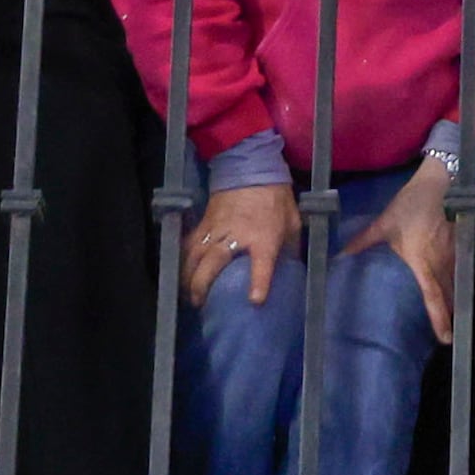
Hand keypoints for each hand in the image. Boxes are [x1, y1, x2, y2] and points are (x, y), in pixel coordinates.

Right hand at [184, 178, 294, 308]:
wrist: (251, 169)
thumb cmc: (275, 199)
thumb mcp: (292, 223)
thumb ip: (290, 249)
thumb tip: (291, 272)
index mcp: (264, 237)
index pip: (262, 263)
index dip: (259, 283)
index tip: (255, 301)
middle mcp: (236, 235)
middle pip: (213, 263)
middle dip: (203, 286)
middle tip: (201, 305)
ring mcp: (216, 229)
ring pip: (195, 257)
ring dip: (189, 279)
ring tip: (189, 296)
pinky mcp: (203, 224)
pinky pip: (188, 245)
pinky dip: (183, 262)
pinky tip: (182, 274)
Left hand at [359, 156, 463, 343]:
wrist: (441, 184)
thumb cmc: (412, 206)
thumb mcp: (384, 223)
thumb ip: (362, 241)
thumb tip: (340, 255)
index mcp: (423, 262)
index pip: (433, 297)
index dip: (439, 319)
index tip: (445, 338)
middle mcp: (441, 263)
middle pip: (448, 296)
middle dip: (448, 316)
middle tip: (445, 336)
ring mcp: (452, 255)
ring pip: (453, 284)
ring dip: (451, 300)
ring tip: (447, 316)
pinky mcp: (457, 247)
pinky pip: (455, 272)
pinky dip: (452, 284)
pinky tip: (447, 288)